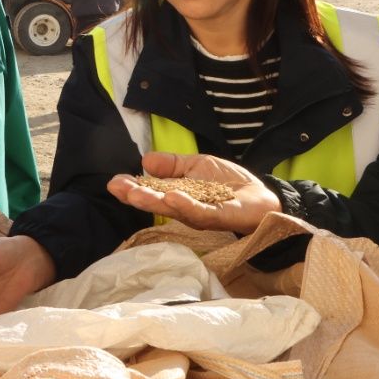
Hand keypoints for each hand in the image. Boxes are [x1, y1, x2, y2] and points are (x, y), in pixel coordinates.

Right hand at [106, 151, 278, 234]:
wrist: (263, 197)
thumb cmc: (230, 184)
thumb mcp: (197, 166)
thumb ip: (172, 165)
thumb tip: (145, 161)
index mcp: (177, 195)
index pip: (151, 192)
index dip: (132, 188)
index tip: (114, 182)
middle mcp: (184, 208)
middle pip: (156, 203)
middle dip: (135, 196)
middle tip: (117, 188)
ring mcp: (200, 215)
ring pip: (173, 210)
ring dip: (153, 202)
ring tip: (136, 194)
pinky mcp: (219, 217)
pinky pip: (199, 212)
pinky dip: (185, 206)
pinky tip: (171, 197)